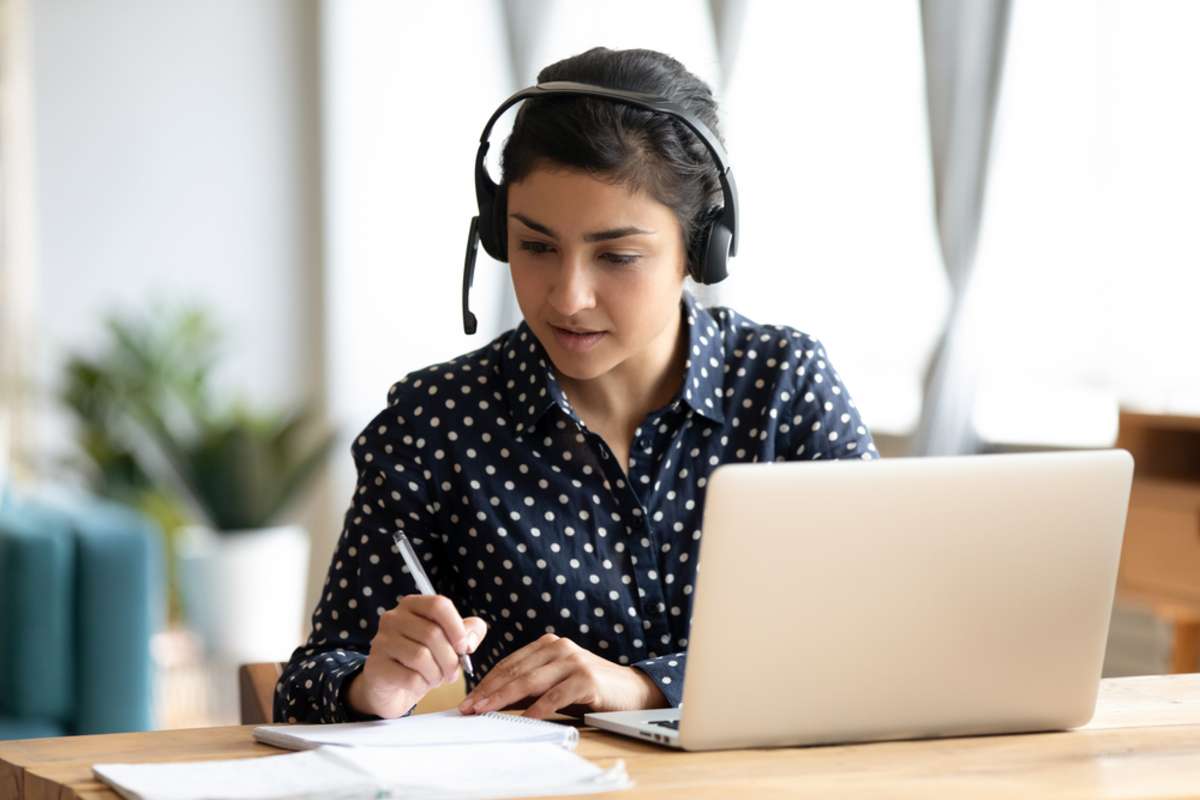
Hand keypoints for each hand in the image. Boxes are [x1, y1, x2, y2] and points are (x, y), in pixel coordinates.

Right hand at [347, 594, 486, 718]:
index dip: (457, 627)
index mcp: (412, 605)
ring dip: (437, 674)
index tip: (465, 647)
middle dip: (450, 659)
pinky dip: (422, 685)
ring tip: (436, 678)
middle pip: (433, 634)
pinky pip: (410, 677)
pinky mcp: (375, 666)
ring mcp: (381, 641)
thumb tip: (470, 638)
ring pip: (421, 656)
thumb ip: (467, 632)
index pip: (439, 605)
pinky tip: (419, 684)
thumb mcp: (448, 642)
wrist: (391, 687)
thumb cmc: (422, 659)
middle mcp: (393, 618)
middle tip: (452, 672)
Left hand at [457, 633, 666, 719]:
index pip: (510, 664)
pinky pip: (556, 695)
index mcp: (548, 645)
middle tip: (469, 708)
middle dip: (489, 691)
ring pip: (531, 681)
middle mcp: (559, 647)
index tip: (468, 700)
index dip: (487, 682)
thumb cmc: (589, 688)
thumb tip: (494, 702)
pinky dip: (538, 708)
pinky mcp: (586, 678)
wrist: (632, 691)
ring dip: (504, 698)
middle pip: (516, 671)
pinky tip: (524, 719)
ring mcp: (573, 661)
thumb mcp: (556, 682)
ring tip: (486, 711)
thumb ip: (530, 686)